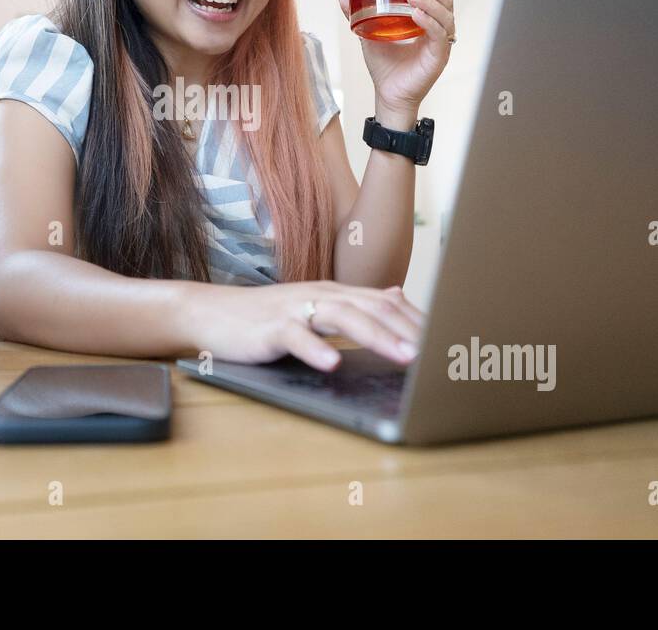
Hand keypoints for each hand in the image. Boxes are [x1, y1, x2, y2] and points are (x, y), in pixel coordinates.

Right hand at [185, 280, 423, 371]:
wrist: (211, 313)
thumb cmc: (265, 318)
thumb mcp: (315, 308)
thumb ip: (355, 304)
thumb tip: (396, 297)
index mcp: (333, 293)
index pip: (384, 303)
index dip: (417, 321)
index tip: (446, 340)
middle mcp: (319, 295)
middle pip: (371, 307)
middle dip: (407, 329)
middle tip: (437, 351)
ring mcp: (294, 309)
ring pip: (342, 317)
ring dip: (376, 336)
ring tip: (403, 356)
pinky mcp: (270, 328)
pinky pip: (295, 337)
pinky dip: (315, 349)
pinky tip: (332, 363)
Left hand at [337, 0, 454, 114]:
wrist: (387, 94)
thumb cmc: (384, 65)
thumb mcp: (368, 32)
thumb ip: (357, 13)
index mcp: (428, 17)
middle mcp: (439, 27)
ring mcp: (442, 41)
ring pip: (445, 13)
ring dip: (429, 1)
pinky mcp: (439, 56)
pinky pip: (439, 34)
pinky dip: (428, 22)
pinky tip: (416, 15)